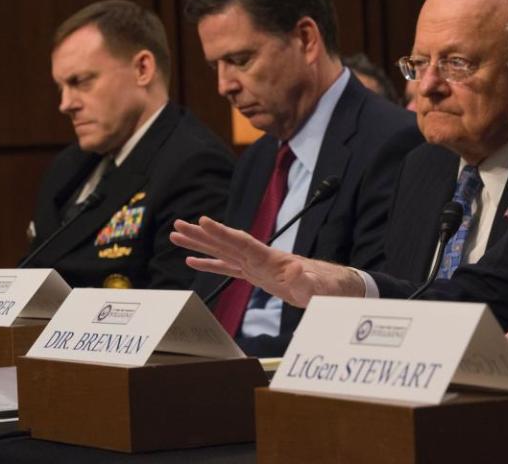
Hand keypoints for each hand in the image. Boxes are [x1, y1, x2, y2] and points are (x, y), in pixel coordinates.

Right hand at [170, 216, 364, 306]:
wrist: (330, 286)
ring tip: (176, 236)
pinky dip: (210, 263)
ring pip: (222, 252)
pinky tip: (193, 261)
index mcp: (270, 259)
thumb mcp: (316, 288)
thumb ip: (305, 281)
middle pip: (226, 243)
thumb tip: (296, 272)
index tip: (203, 220)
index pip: (241, 242)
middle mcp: (260, 258)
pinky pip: (227, 267)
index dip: (222, 232)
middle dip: (202, 234)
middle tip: (177, 224)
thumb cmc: (325, 287)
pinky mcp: (256, 275)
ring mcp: (256, 265)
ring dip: (200, 244)